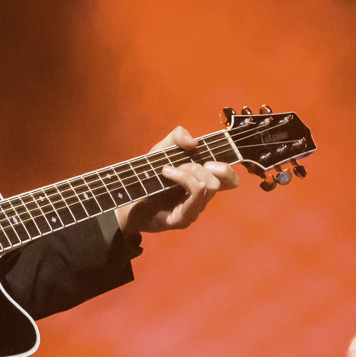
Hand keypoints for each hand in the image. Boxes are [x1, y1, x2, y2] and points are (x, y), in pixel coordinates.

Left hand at [115, 126, 237, 235]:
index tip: (207, 160)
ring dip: (188, 172)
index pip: (230, 181)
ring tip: (167, 170)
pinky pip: (195, 197)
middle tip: (179, 165)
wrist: (125, 200)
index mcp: (202, 184)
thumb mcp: (161, 150)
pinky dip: (182, 178)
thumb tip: (194, 142)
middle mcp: (201, 200)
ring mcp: (193, 211)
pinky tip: (166, 173)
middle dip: (198, 166)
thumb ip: (177, 137)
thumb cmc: (147, 178)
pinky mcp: (182, 219)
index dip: (226, 168)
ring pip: (207, 186)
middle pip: (219, 181)